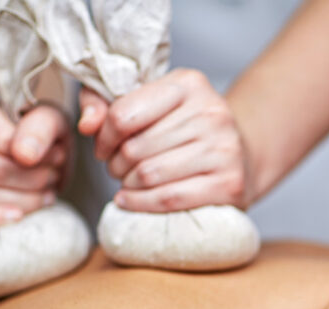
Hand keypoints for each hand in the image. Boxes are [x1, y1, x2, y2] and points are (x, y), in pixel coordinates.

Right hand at [0, 88, 69, 227]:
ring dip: (21, 200)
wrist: (12, 144)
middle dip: (31, 180)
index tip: (57, 157)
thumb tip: (25, 154)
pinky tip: (18, 216)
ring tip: (44, 194)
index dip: (35, 156)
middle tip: (52, 178)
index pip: (1, 140)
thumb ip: (41, 126)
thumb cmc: (28, 130)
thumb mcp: (46, 117)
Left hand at [78, 68, 252, 211]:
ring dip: (127, 185)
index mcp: (189, 84)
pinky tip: (131, 201)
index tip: (103, 148)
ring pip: (150, 174)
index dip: (104, 137)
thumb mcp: (151, 103)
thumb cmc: (186, 131)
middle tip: (117, 170)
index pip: (124, 113)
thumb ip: (106, 103)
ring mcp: (224, 149)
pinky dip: (142, 204)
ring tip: (127, 184)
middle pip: (135, 148)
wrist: (242, 158)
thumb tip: (86, 124)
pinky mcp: (230, 183)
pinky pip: (170, 198)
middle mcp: (212, 112)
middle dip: (115, 164)